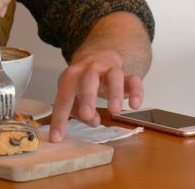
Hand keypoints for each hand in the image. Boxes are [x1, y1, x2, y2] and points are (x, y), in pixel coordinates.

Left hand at [47, 12, 150, 141]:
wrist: (99, 56)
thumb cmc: (82, 81)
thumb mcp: (73, 94)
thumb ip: (77, 110)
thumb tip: (92, 120)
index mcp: (72, 77)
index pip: (64, 98)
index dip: (60, 118)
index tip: (57, 138)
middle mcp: (90, 71)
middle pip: (88, 81)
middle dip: (87, 98)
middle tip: (86, 115)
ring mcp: (109, 71)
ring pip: (114, 76)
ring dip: (114, 93)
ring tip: (114, 110)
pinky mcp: (126, 75)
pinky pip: (134, 80)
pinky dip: (136, 92)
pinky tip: (135, 105)